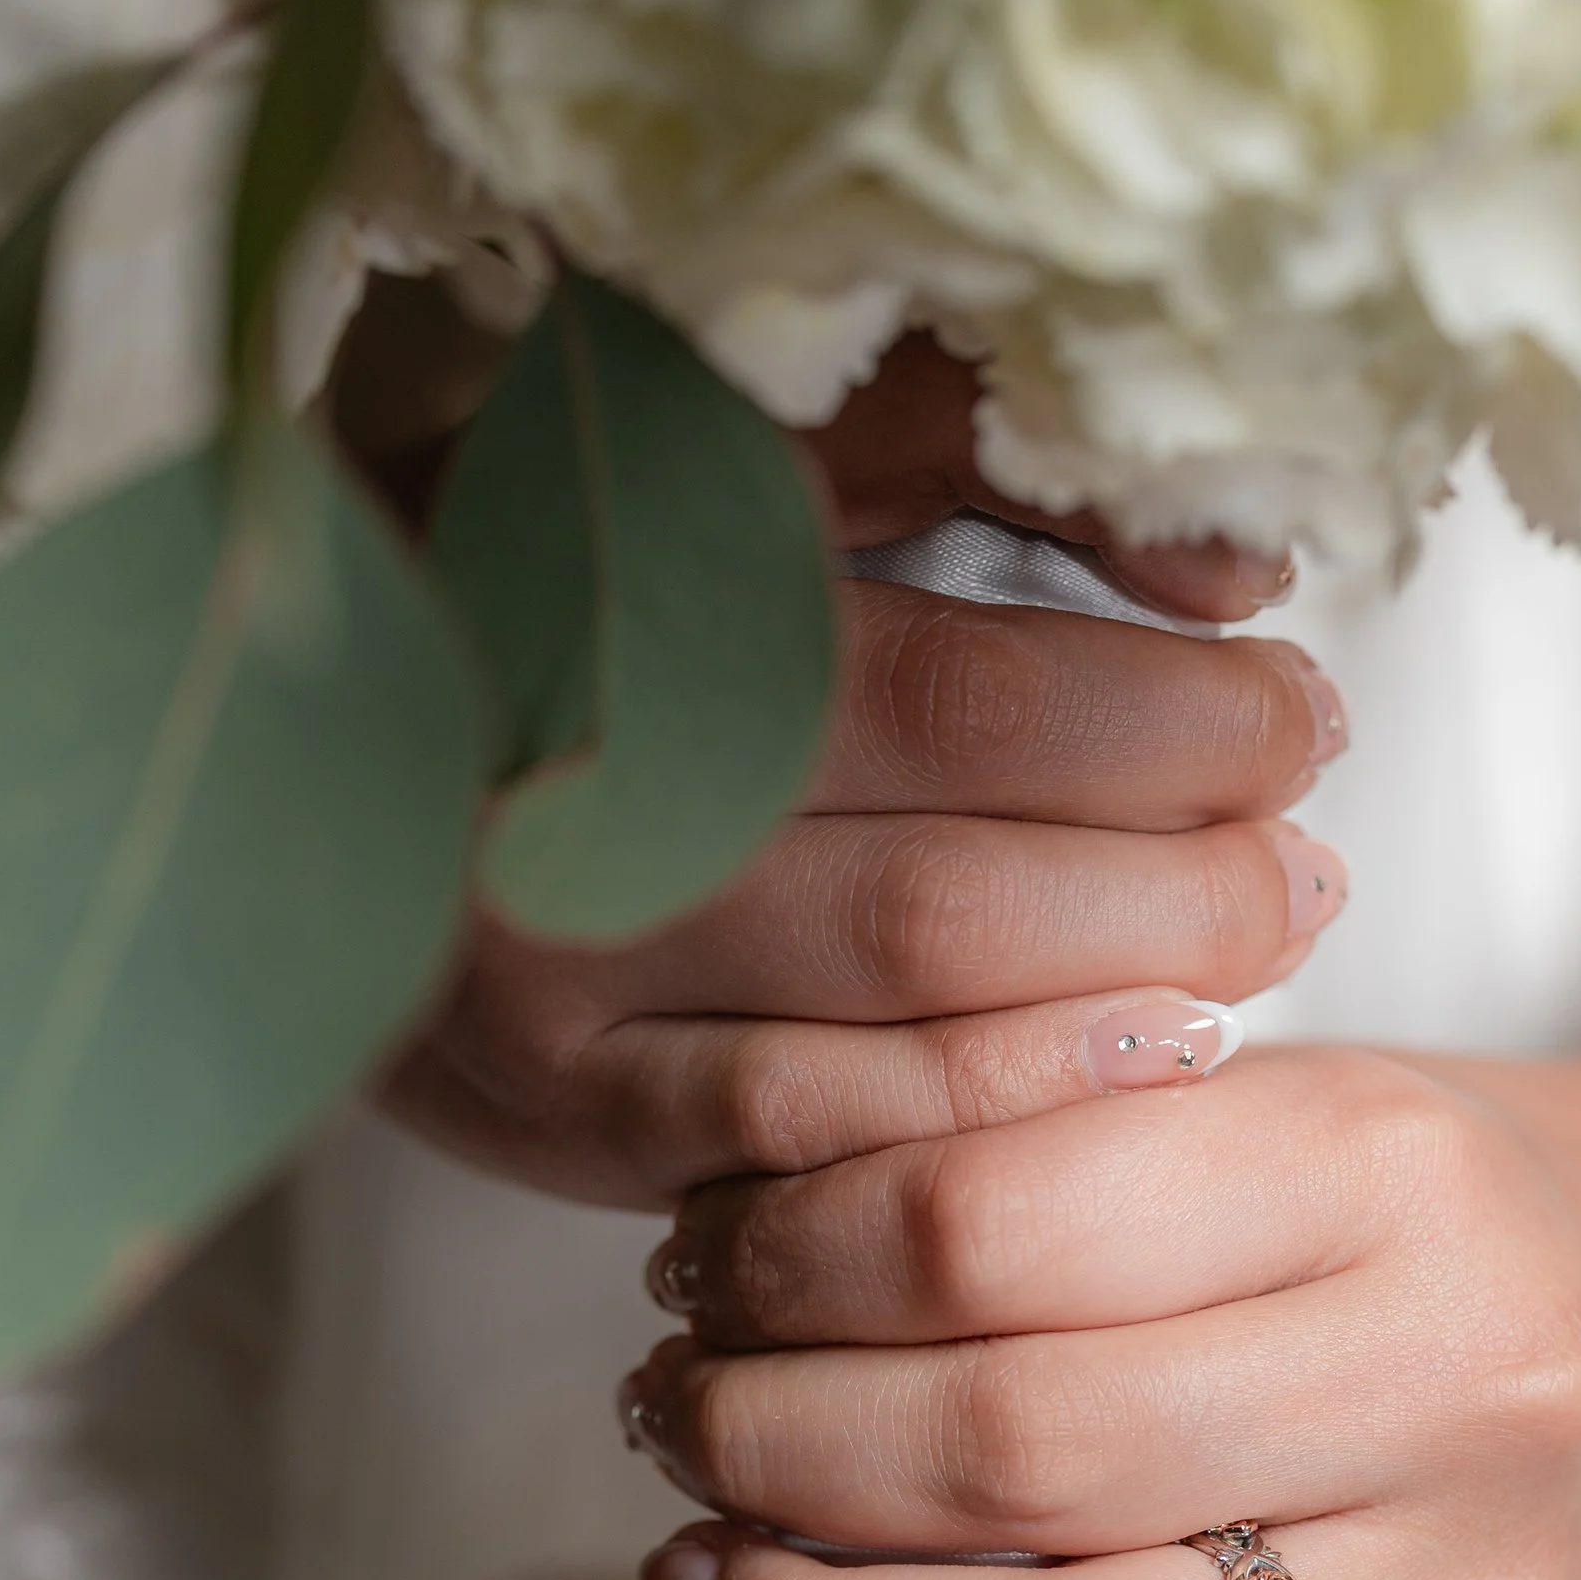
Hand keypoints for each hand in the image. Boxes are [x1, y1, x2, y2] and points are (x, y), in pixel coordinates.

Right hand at [384, 338, 1347, 1211]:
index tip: (1290, 700)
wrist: (276, 732)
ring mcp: (556, 967)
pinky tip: (1120, 1065)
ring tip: (1254, 943)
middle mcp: (575, 783)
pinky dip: (995, 1110)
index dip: (1169, 714)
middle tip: (1304, 846)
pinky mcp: (556, 1105)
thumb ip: (971, 451)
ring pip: (903, 1012)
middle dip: (1184, 872)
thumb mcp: (722, 434)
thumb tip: (1230, 567)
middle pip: (955, 871)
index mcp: (619, 578)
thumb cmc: (553, 557)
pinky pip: (819, 1144)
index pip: (964, 683)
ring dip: (1124, 992)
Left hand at [615, 856, 1580, 1579]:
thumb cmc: (1453, 1204)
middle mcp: (1449, 1388)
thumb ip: (1054, 1157)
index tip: (696, 1273)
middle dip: (764, 1451)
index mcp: (1376, 1170)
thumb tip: (736, 1265)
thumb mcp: (1284, 1098)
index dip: (781, 1263)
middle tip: (670, 1422)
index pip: (986, 1228)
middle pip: (1007, 1454)